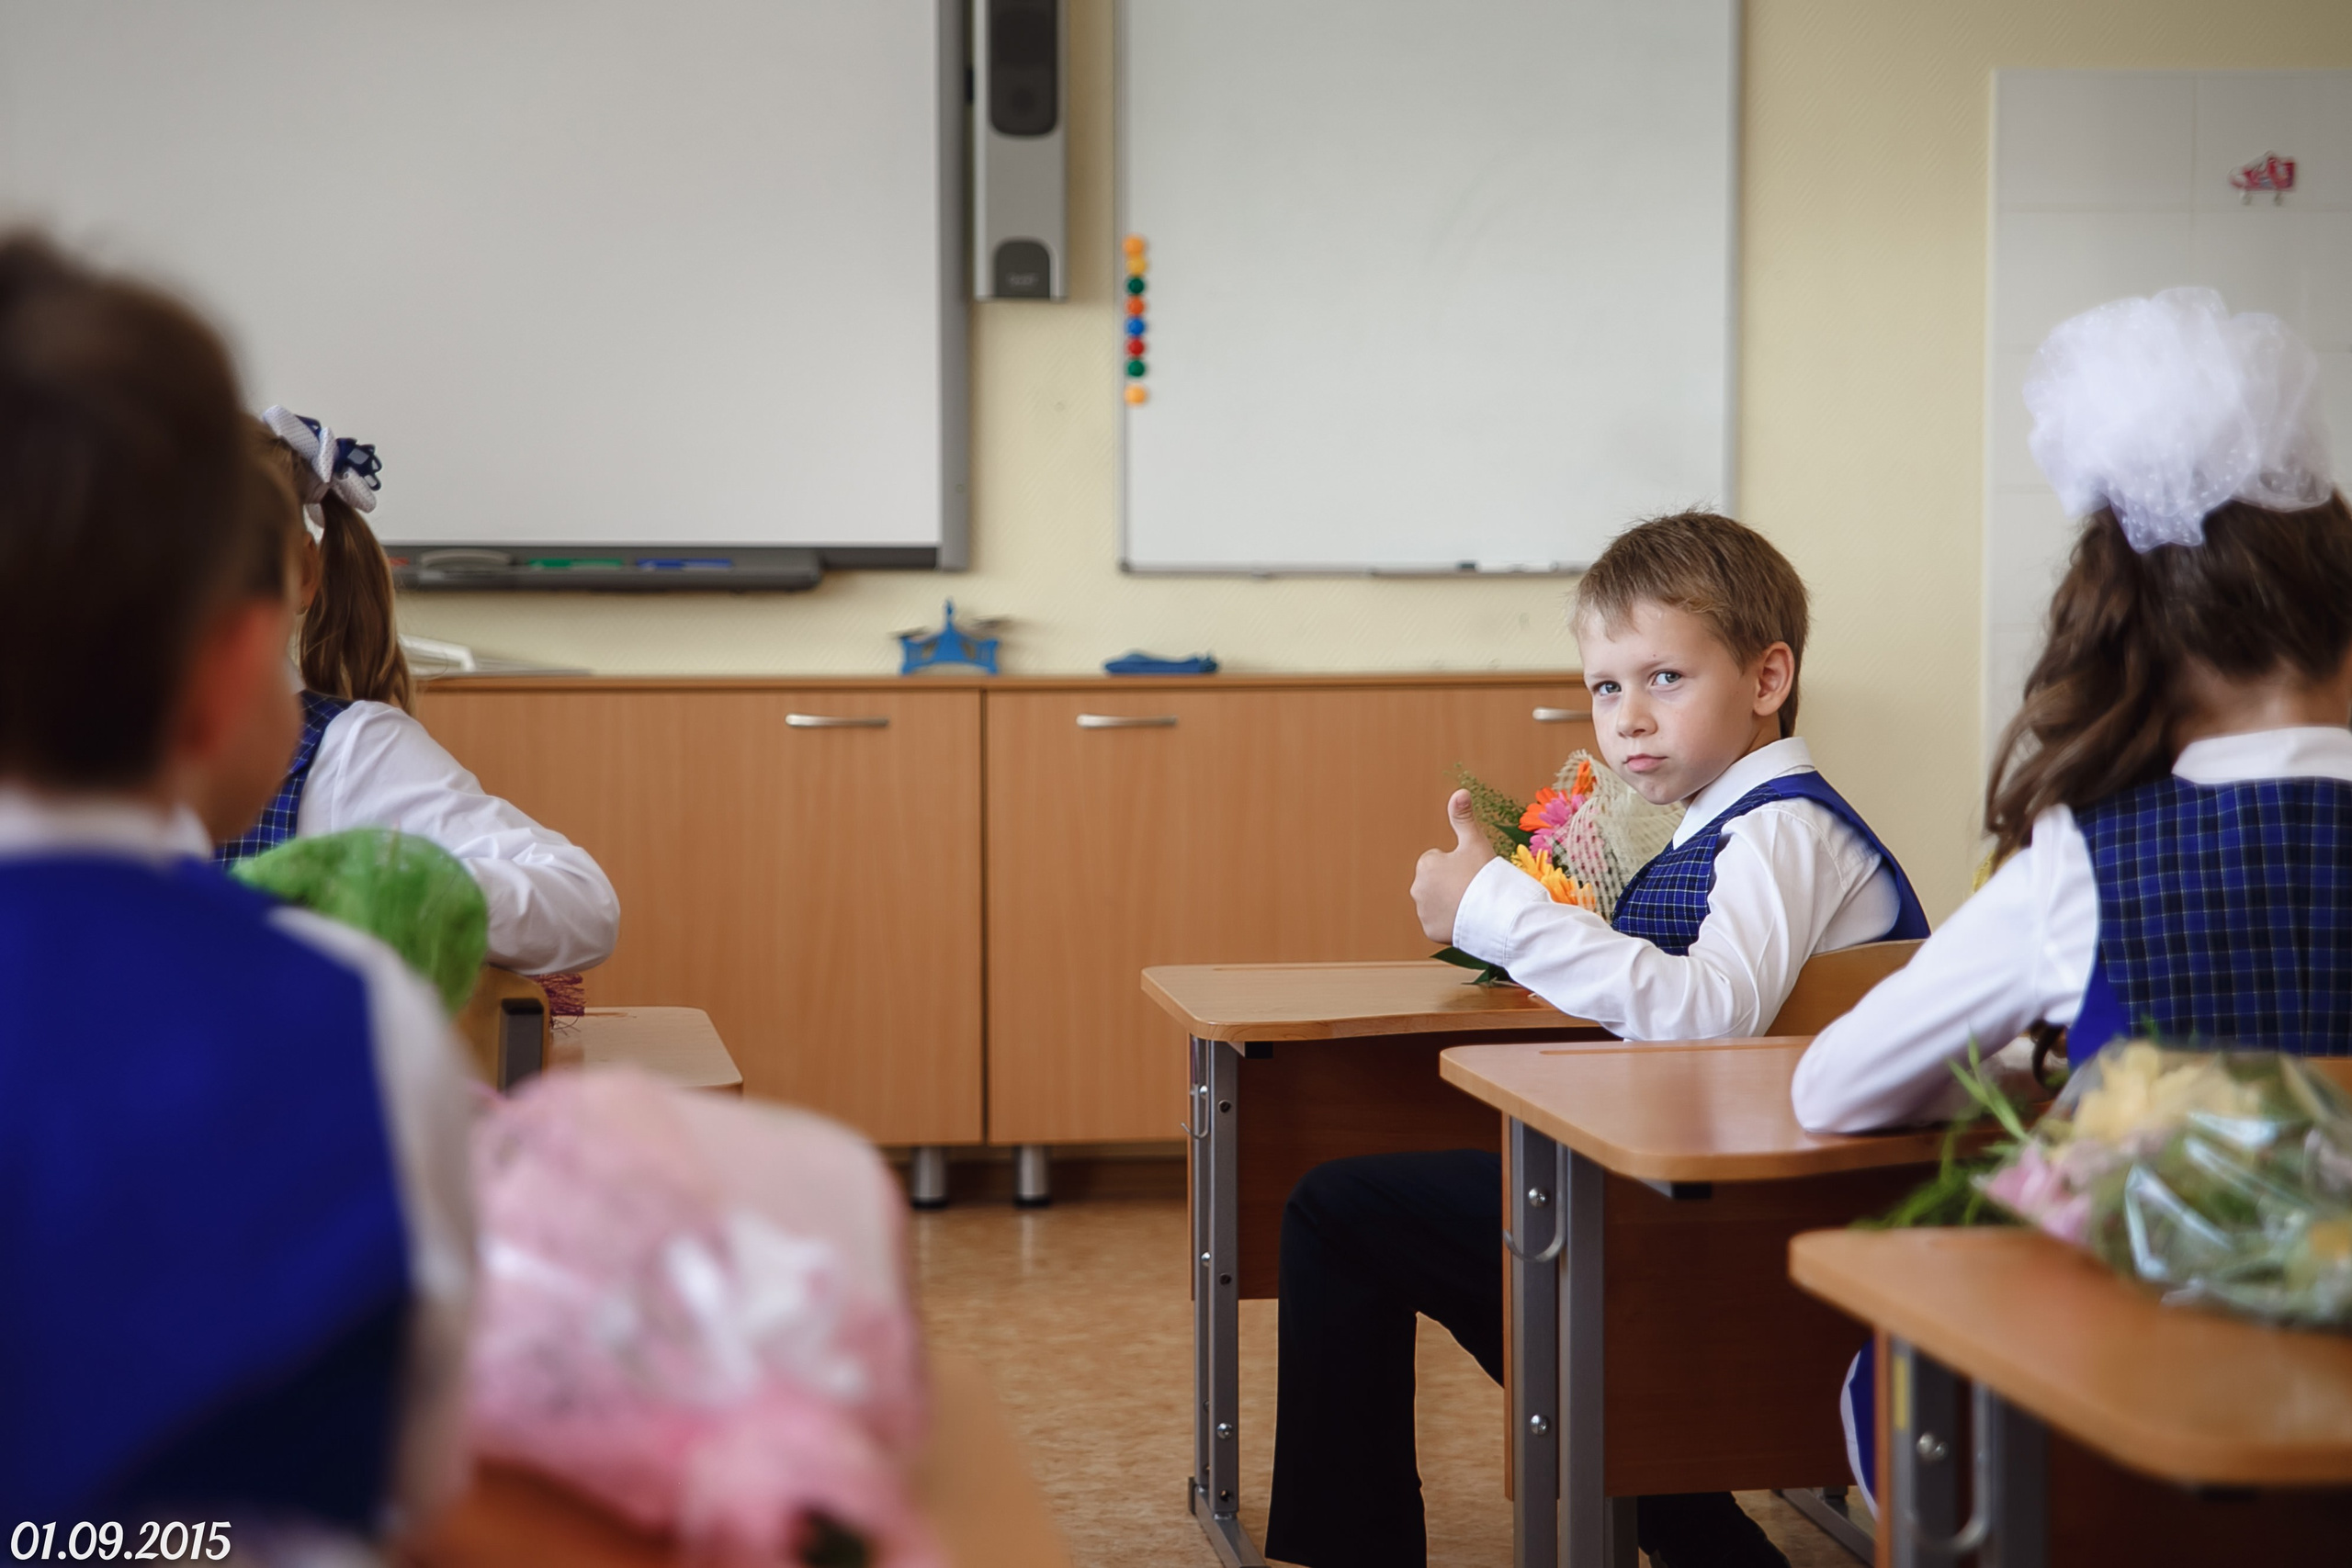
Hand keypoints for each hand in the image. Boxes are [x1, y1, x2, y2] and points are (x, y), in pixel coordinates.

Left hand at [1411, 789, 1488, 943]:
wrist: (1496, 914)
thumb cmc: (1486, 876)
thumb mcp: (1475, 843)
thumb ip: (1463, 818)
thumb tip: (1460, 791)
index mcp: (1425, 865)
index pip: (1438, 861)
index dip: (1457, 865)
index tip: (1471, 872)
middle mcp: (1417, 888)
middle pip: (1436, 883)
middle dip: (1450, 884)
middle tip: (1472, 889)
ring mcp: (1423, 912)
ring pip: (1437, 903)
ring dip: (1450, 903)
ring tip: (1471, 904)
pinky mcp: (1430, 930)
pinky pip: (1439, 923)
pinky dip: (1450, 922)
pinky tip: (1466, 918)